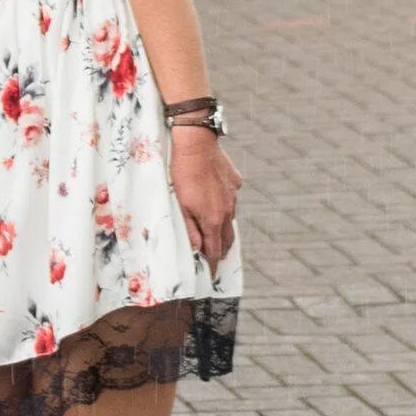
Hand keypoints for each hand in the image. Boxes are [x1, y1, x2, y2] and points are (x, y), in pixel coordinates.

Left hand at [170, 123, 239, 273]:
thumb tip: (199, 248)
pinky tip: (216, 198)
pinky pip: (231, 198)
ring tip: (217, 234)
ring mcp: (234, 195)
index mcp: (213, 219)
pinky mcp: (235, 182)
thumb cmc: (183, 174)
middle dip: (222, 250)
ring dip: (224, 228)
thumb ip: (191, 229)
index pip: (215, 250)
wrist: (196, 144)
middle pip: (228, 238)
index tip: (210, 271)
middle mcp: (228, 210)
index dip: (213, 263)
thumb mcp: (181, 205)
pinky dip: (225, 204)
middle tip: (216, 257)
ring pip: (231, 218)